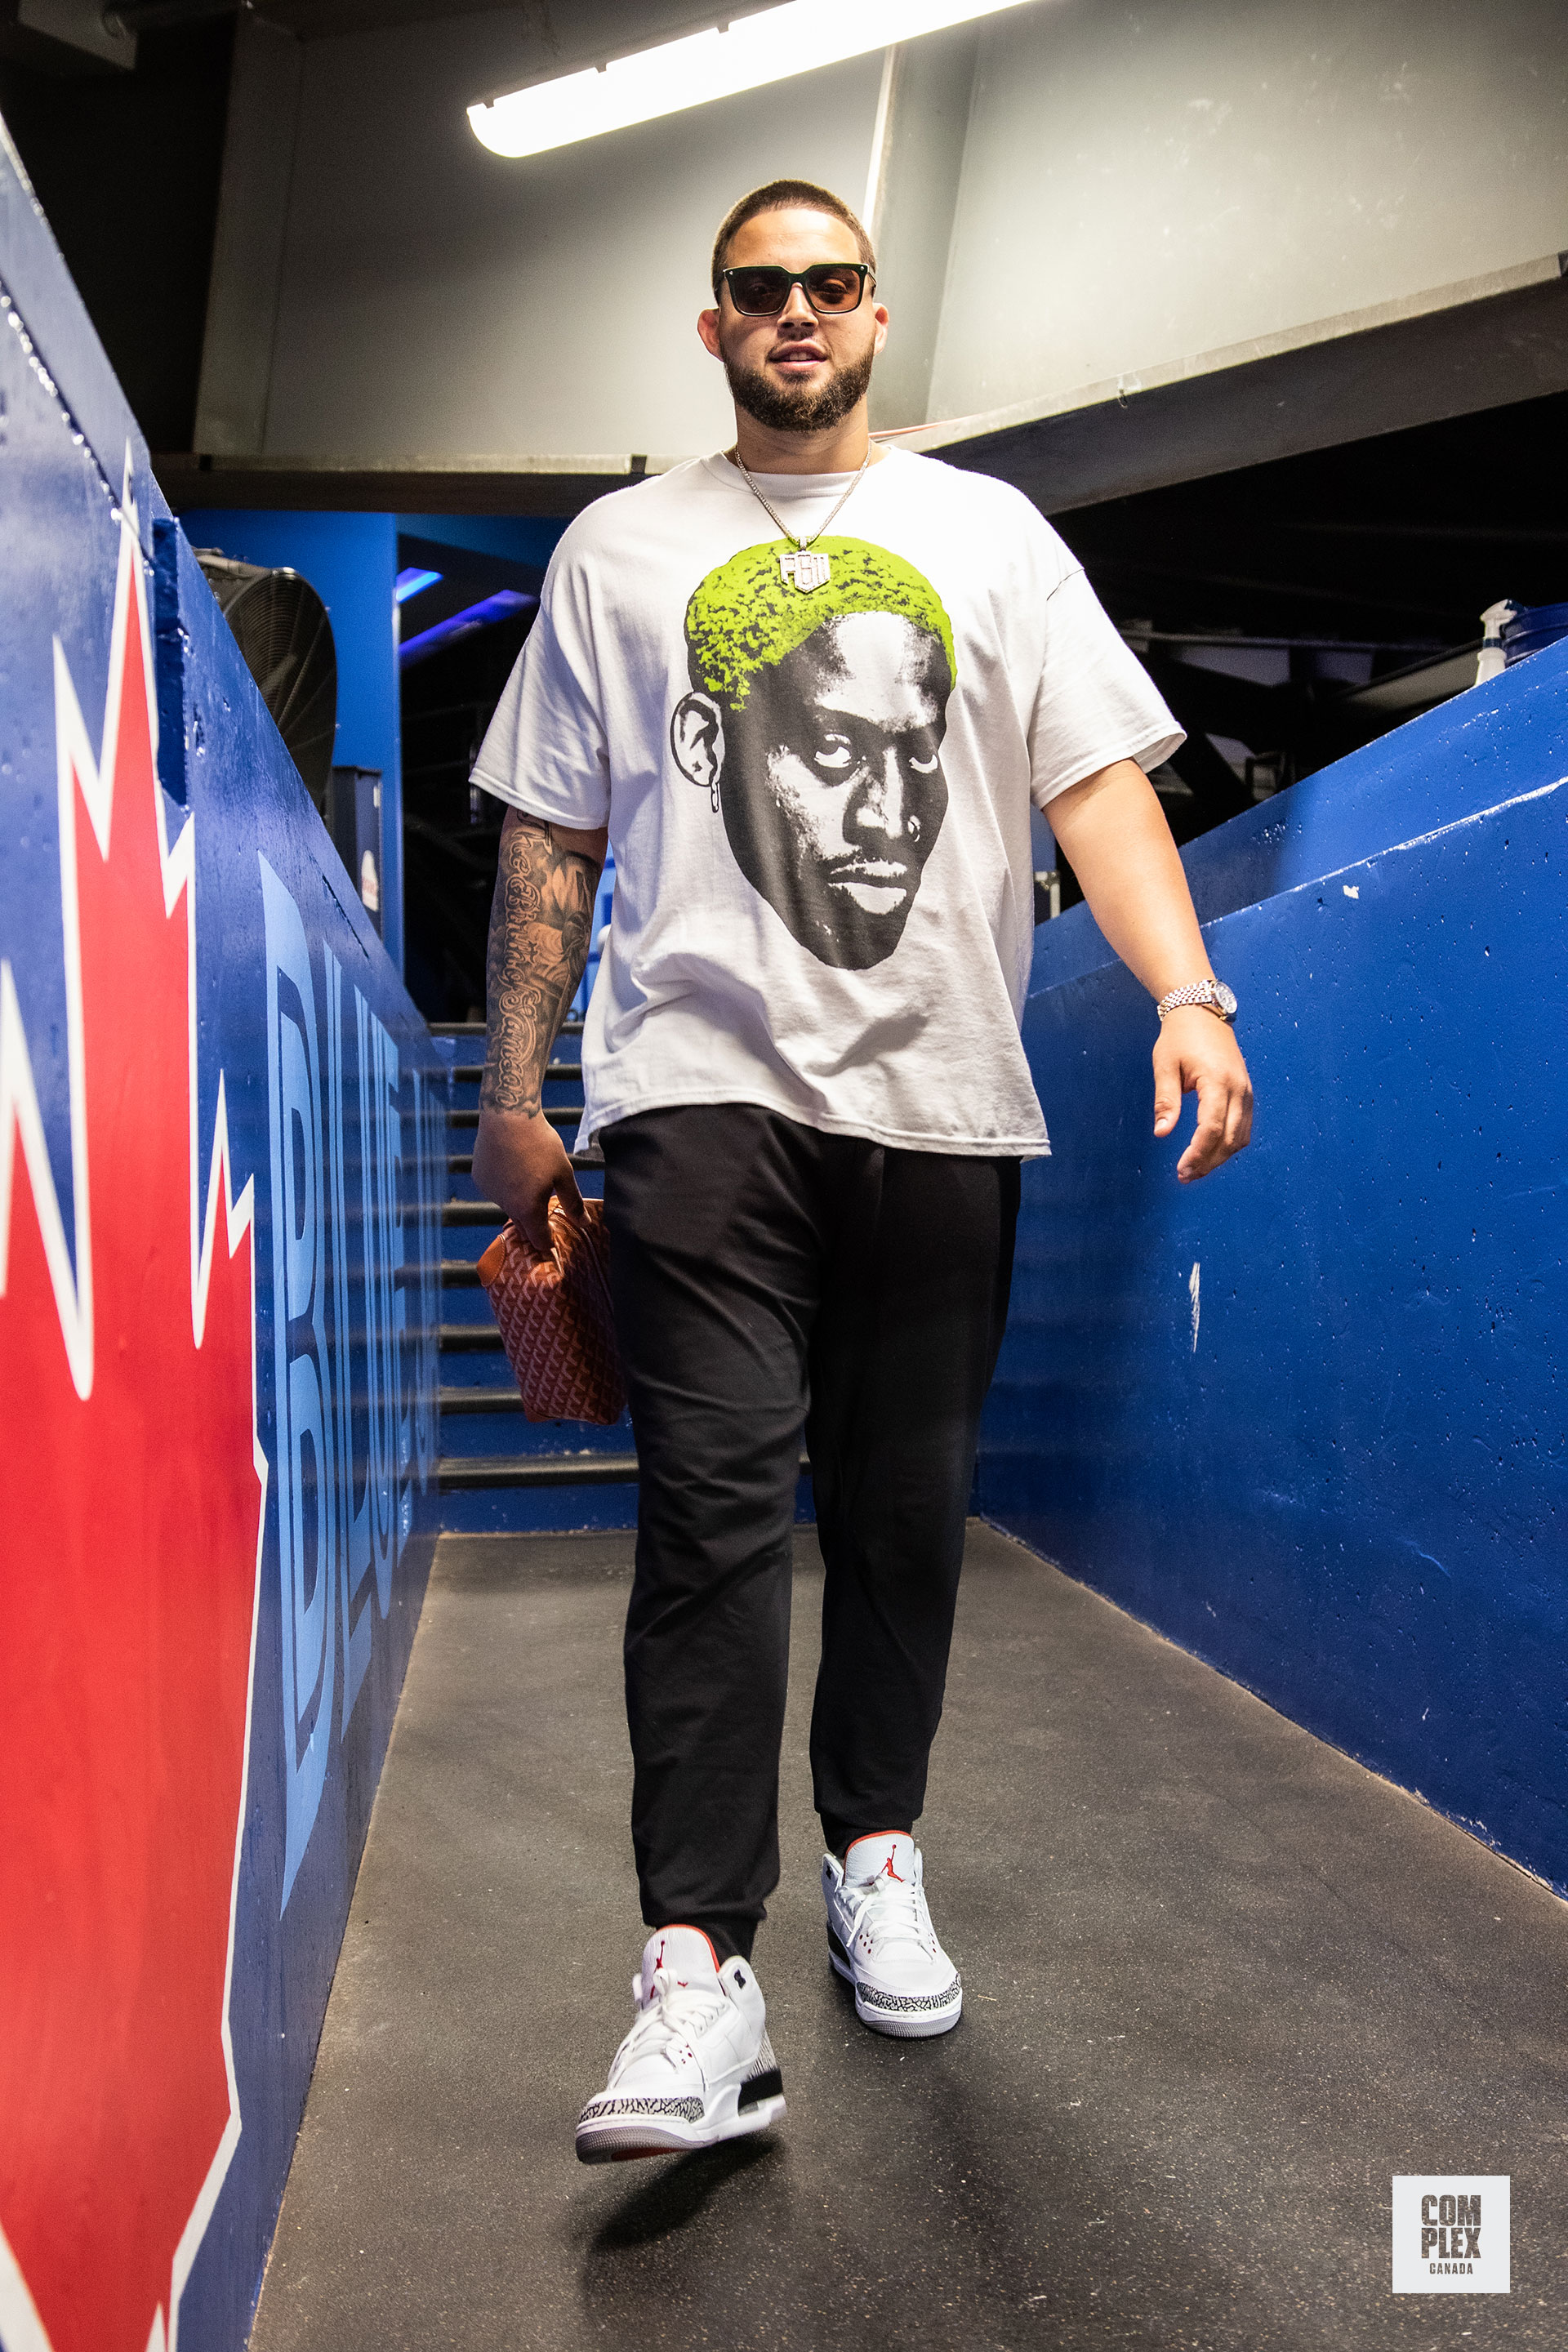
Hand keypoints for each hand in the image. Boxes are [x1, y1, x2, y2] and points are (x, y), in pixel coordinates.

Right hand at [471, 1106, 583, 1253]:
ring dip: (519, 1203)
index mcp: (527, 1209)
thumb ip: (573, 1202)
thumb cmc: (540, 1144)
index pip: (538, 1239)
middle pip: (522, 1225)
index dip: (547, 1245)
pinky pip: (496, 1191)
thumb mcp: (563, 1173)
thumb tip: (585, 1223)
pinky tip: (515, 1170)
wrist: (508, 1116)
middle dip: (534, 1226)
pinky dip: (506, 1187)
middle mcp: (504, 1206)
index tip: (553, 1248)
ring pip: (508, 1206)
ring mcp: (489, 1192)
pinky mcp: (480, 1178)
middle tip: (545, 1223)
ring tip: (532, 1183)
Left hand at [1152, 1007, 1252, 1181]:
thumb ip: (1166, 1101)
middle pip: (1229, 1139)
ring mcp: (1246, 1091)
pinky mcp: (1246, 1093)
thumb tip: (1162, 1133)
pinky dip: (1228, 1144)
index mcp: (1217, 1081)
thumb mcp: (1165, 1066)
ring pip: (1240, 1137)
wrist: (1202, 1012)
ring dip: (1219, 1157)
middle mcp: (1239, 1088)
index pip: (1211, 1128)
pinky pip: (1243, 1127)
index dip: (1197, 1153)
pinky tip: (1210, 1152)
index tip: (1181, 1169)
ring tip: (1195, 1169)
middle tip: (1185, 1175)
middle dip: (1208, 1161)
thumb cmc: (1180, 1037)